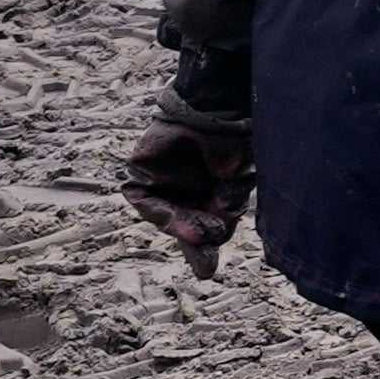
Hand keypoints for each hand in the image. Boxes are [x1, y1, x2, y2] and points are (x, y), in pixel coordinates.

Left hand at [120, 116, 254, 278]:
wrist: (217, 105)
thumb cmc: (233, 138)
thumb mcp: (238, 181)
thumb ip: (225, 210)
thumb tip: (214, 239)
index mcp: (209, 191)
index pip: (204, 226)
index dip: (204, 248)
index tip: (207, 273)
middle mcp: (184, 188)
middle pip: (181, 225)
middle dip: (192, 241)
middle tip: (205, 259)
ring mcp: (162, 180)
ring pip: (162, 215)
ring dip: (177, 227)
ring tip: (196, 231)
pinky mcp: (141, 170)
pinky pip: (142, 199)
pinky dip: (156, 211)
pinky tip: (172, 213)